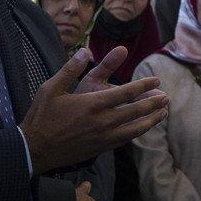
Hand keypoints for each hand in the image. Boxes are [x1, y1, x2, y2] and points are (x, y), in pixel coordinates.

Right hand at [21, 49, 168, 172]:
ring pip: (135, 129)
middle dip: (154, 103)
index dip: (144, 85)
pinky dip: (137, 133)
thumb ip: (70, 69)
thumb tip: (85, 50)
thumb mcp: (51, 88)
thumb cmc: (41, 116)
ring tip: (163, 114)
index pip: (127, 92)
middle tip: (166, 97)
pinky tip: (142, 129)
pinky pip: (125, 140)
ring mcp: (103, 137)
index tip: (156, 80)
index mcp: (93, 103)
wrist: (34, 150)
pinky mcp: (100, 148)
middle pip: (136, 111)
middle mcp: (102, 121)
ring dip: (151, 120)